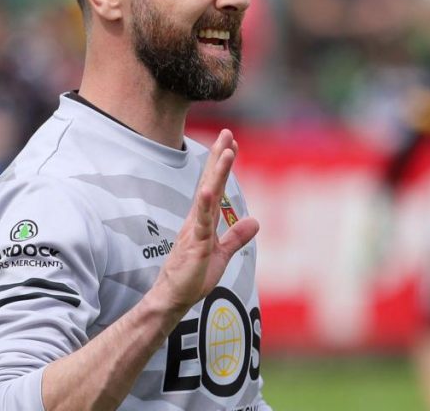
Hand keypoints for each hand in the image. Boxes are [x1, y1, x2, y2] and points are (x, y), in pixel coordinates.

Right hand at [151, 129, 259, 315]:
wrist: (174, 298)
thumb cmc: (193, 277)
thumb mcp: (222, 254)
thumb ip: (236, 237)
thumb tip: (255, 221)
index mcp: (205, 220)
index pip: (216, 186)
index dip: (223, 165)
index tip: (231, 144)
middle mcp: (199, 219)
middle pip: (211, 182)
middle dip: (218, 157)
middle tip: (226, 133)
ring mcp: (196, 229)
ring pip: (208, 195)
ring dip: (217, 173)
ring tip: (225, 151)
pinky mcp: (196, 243)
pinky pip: (201, 221)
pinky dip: (204, 204)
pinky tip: (208, 189)